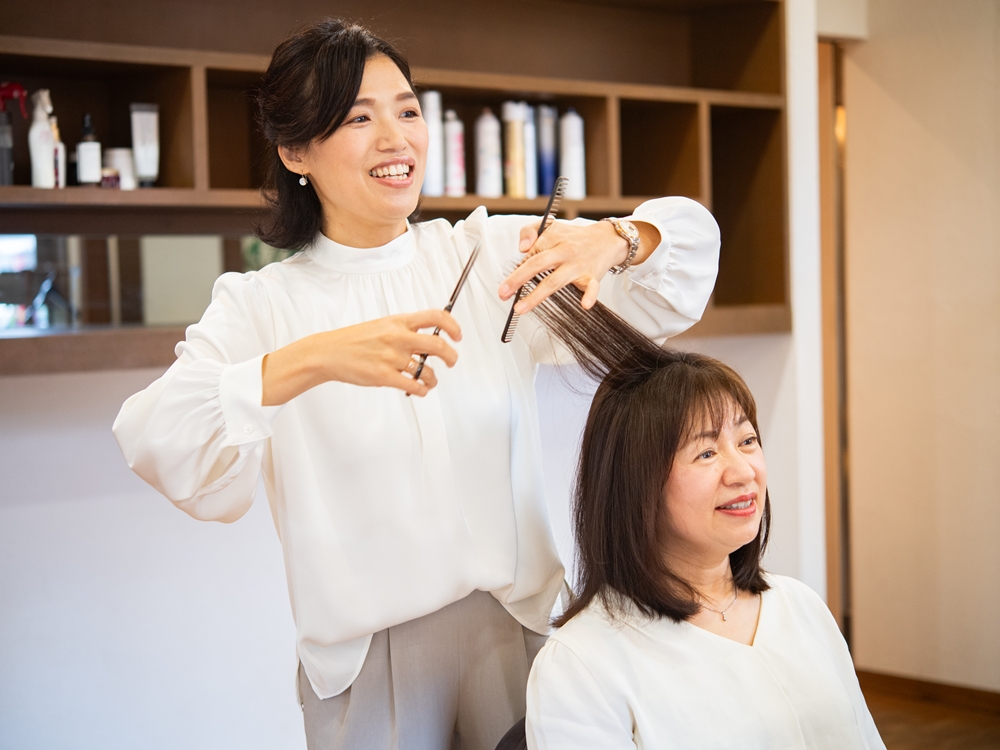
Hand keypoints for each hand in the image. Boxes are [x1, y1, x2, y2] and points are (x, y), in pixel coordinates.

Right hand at [262, 309, 461, 403]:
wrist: (329, 352)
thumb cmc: (355, 340)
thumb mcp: (382, 325)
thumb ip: (405, 330)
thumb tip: (429, 337)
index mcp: (398, 322)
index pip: (435, 317)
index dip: (452, 326)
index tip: (458, 335)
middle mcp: (398, 337)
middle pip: (438, 346)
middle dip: (451, 356)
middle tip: (452, 361)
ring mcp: (391, 357)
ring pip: (428, 371)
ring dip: (434, 379)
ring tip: (431, 380)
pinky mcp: (384, 376)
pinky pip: (414, 386)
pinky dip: (422, 390)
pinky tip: (420, 389)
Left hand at [497, 219, 636, 314]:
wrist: (606, 239)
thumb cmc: (573, 237)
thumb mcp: (550, 225)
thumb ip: (529, 231)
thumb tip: (522, 249)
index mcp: (552, 239)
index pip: (530, 254)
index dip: (516, 270)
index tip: (505, 285)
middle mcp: (564, 252)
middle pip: (538, 264)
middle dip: (518, 279)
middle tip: (503, 293)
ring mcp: (578, 266)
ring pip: (555, 281)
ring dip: (537, 295)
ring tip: (521, 308)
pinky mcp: (592, 277)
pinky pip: (593, 287)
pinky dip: (589, 296)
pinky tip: (584, 304)